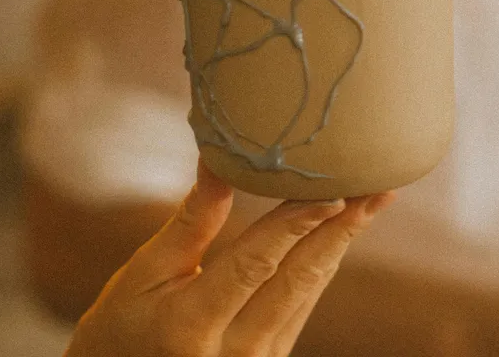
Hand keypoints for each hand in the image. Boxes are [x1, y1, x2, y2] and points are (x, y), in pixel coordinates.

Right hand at [64, 163, 394, 356]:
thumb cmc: (119, 329)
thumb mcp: (143, 274)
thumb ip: (190, 223)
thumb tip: (219, 161)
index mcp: (191, 325)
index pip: (256, 265)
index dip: (296, 225)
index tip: (335, 191)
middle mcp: (233, 352)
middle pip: (299, 281)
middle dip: (342, 231)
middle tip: (378, 190)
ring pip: (308, 293)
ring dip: (340, 245)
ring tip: (370, 204)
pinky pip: (302, 307)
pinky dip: (321, 267)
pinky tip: (337, 237)